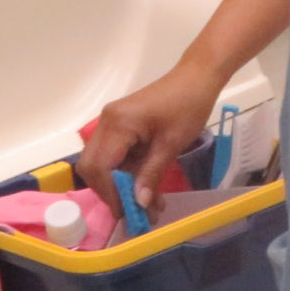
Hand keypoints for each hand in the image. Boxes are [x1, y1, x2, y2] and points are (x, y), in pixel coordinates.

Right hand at [81, 59, 221, 215]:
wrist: (196, 77)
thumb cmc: (188, 106)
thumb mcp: (171, 144)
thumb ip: (152, 174)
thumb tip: (140, 204)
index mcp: (117, 124)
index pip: (100, 167)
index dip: (111, 193)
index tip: (130, 213)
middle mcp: (107, 123)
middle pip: (93, 167)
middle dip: (111, 192)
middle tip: (135, 212)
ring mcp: (112, 123)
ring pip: (103, 164)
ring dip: (121, 186)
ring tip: (148, 206)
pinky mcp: (121, 126)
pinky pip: (116, 155)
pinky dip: (127, 174)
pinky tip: (148, 189)